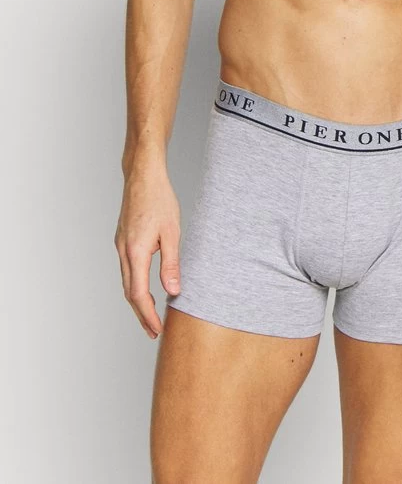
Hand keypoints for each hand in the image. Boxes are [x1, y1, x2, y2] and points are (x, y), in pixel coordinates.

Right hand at [114, 162, 180, 338]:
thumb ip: (171, 263)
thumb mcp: (172, 232)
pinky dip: (135, 285)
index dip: (148, 316)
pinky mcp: (123, 240)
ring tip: (151, 316)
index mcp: (135, 252)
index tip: (157, 331)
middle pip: (130, 293)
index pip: (139, 295)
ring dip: (138, 302)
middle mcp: (123, 251)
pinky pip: (127, 270)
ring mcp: (121, 245)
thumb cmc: (159, 199)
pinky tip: (146, 288)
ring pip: (127, 282)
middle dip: (142, 315)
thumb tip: (173, 291)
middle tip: (154, 332)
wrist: (143, 175)